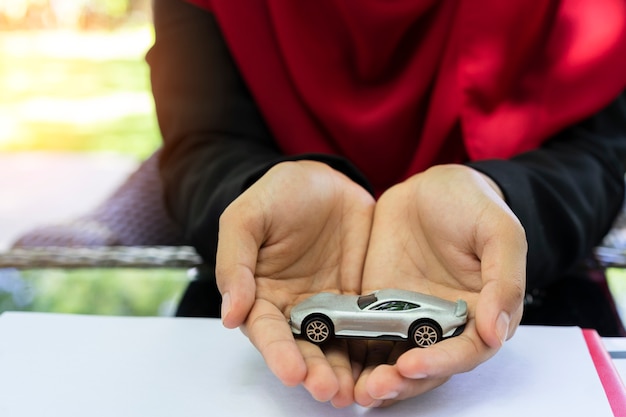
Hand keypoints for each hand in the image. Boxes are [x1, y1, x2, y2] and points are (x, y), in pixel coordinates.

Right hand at [215, 160, 375, 406]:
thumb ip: (235, 263)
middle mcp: (294, 307)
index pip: (266, 330)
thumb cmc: (279, 194)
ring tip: (352, 392)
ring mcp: (329, 305)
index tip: (292, 372)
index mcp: (261, 293)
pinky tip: (381, 367)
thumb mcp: (246, 218)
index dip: (277, 352)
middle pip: (302, 348)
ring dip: (342, 371)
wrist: (324, 179)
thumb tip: (230, 315)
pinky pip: (366, 327)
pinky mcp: (359, 299)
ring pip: (335, 346)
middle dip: (313, 371)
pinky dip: (372, 350)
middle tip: (327, 390)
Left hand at [353, 164, 525, 406]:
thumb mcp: (499, 232)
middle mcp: (443, 322)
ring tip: (354, 389)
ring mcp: (407, 315)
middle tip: (376, 387)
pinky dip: (353, 355)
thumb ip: (504, 280)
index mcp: (479, 312)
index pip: (466, 351)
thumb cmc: (473, 205)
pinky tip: (334, 365)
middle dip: (403, 382)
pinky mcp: (377, 305)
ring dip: (377, 378)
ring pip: (394, 358)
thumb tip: (497, 333)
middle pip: (427, 365)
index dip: (441, 362)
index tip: (412, 364)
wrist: (431, 186)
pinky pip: (365, 335)